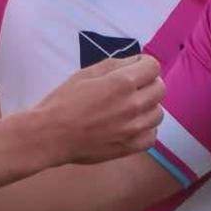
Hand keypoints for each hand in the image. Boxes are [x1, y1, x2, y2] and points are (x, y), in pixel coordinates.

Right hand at [35, 55, 163, 164]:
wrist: (50, 135)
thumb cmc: (64, 101)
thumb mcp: (86, 73)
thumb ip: (115, 65)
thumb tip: (135, 63)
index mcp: (123, 83)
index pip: (153, 67)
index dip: (144, 64)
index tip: (134, 68)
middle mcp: (134, 105)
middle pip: (160, 88)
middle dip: (148, 83)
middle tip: (132, 87)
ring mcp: (134, 128)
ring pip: (158, 113)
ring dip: (148, 107)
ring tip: (131, 108)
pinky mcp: (129, 147)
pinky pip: (152, 136)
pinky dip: (146, 129)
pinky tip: (132, 126)